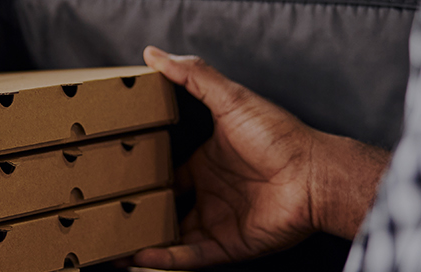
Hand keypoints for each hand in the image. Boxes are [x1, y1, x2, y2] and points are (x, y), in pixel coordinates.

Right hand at [131, 46, 389, 269]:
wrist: (314, 176)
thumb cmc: (279, 136)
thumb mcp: (231, 99)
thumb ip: (194, 76)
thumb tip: (155, 54)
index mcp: (209, 162)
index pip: (169, 171)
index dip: (145, 174)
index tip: (115, 174)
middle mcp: (211, 194)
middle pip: (166, 206)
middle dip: (139, 212)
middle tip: (106, 212)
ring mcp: (218, 221)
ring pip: (171, 236)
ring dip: (144, 240)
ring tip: (112, 241)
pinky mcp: (227, 245)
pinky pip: (189, 256)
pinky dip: (164, 259)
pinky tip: (137, 257)